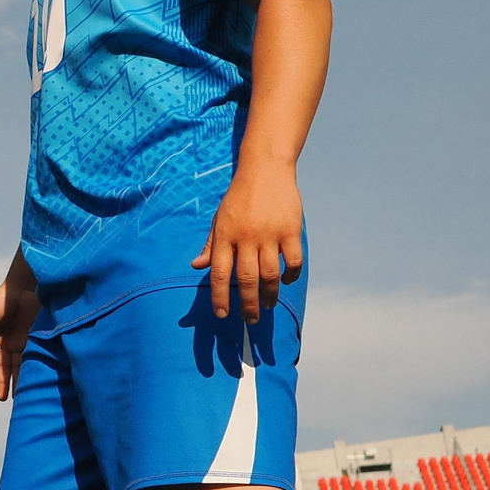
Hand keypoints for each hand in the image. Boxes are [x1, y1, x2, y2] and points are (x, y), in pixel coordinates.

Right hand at [0, 260, 41, 402]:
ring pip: (18, 365)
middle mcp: (7, 341)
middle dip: (3, 382)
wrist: (27, 287)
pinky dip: (30, 370)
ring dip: (17, 380)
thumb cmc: (4, 299)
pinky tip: (31, 381)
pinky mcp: (35, 339)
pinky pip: (32, 358)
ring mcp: (22, 341)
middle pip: (4, 366)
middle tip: (3, 399)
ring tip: (18, 397)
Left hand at [192, 159, 302, 320]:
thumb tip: (197, 266)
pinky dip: (291, 275)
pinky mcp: (291, 230)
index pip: (220, 273)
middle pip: (247, 279)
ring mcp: (270, 234)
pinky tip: (286, 281)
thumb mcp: (219, 219)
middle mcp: (246, 237)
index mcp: (225, 236)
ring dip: (270, 295)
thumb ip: (211, 245)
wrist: (265, 169)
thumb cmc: (239, 196)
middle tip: (251, 320)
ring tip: (268, 305)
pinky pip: (293, 260)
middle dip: (248, 305)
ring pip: (270, 274)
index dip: (220, 297)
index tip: (222, 315)